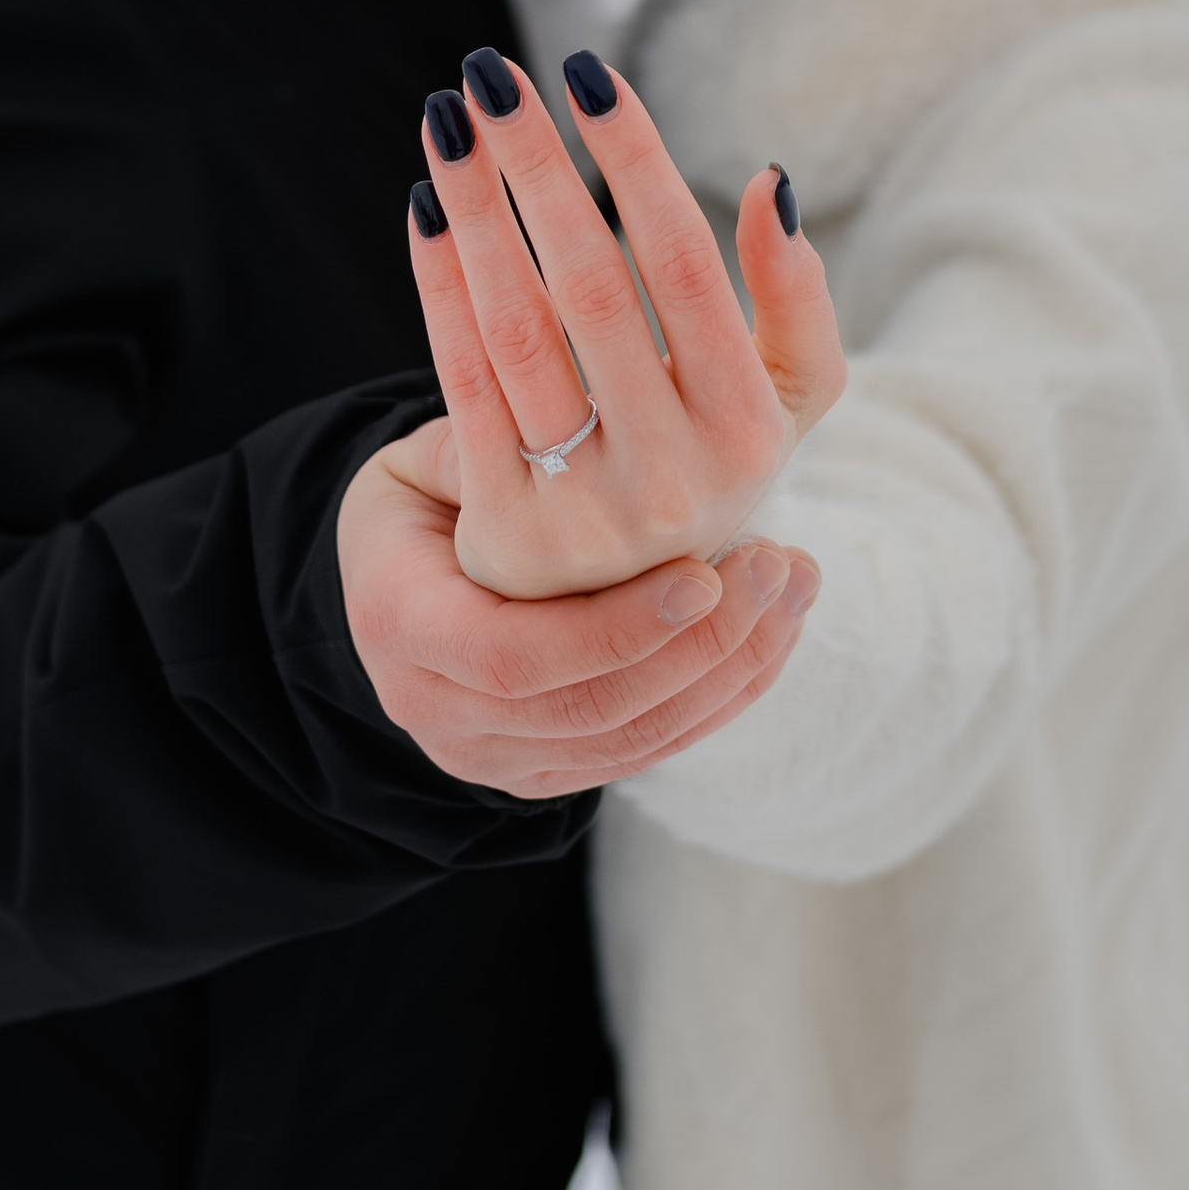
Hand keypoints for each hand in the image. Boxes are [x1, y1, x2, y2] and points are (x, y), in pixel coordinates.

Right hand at [338, 418, 819, 797]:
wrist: (394, 585)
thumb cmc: (418, 501)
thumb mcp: (426, 460)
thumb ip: (490, 443)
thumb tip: (573, 416)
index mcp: (399, 625)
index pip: (512, 656)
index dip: (614, 627)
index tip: (704, 575)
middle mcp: (439, 712)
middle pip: (587, 709)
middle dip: (697, 647)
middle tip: (778, 565)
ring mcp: (493, 756)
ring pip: (631, 741)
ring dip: (728, 671)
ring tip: (794, 588)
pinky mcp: (546, 773)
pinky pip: (647, 752)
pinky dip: (720, 697)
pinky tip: (774, 631)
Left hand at [408, 48, 844, 599]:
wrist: (644, 615)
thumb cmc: (715, 461)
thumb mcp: (785, 398)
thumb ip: (796, 297)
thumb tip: (772, 184)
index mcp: (750, 432)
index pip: (683, 267)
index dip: (633, 163)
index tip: (585, 74)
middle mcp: (672, 481)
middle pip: (590, 287)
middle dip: (535, 167)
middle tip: (491, 73)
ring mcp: (583, 514)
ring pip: (517, 330)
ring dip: (476, 212)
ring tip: (448, 120)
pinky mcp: (505, 530)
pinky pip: (462, 382)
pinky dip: (439, 285)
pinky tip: (424, 205)